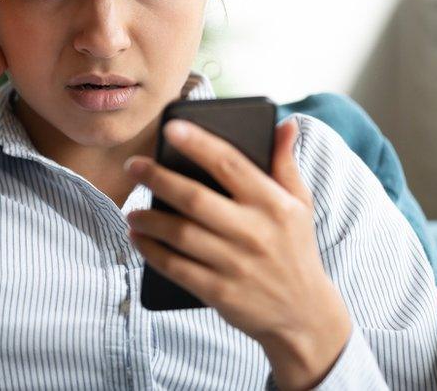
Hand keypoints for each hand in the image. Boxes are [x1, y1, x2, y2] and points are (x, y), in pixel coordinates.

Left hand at [123, 117, 351, 388]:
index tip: (170, 128)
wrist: (305, 315)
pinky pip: (176, 268)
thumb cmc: (295, 249)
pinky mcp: (220, 292)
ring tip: (131, 210)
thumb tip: (285, 122)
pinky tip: (138, 239)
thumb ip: (285, 163)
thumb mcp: (300, 205)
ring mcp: (236, 264)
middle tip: (133, 166)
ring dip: (149, 219)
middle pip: (195, 198)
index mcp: (274, 204)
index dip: (199, 143)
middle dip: (158, 178)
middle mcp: (255, 232)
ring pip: (181, 234)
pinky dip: (151, 252)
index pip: (230, 164)